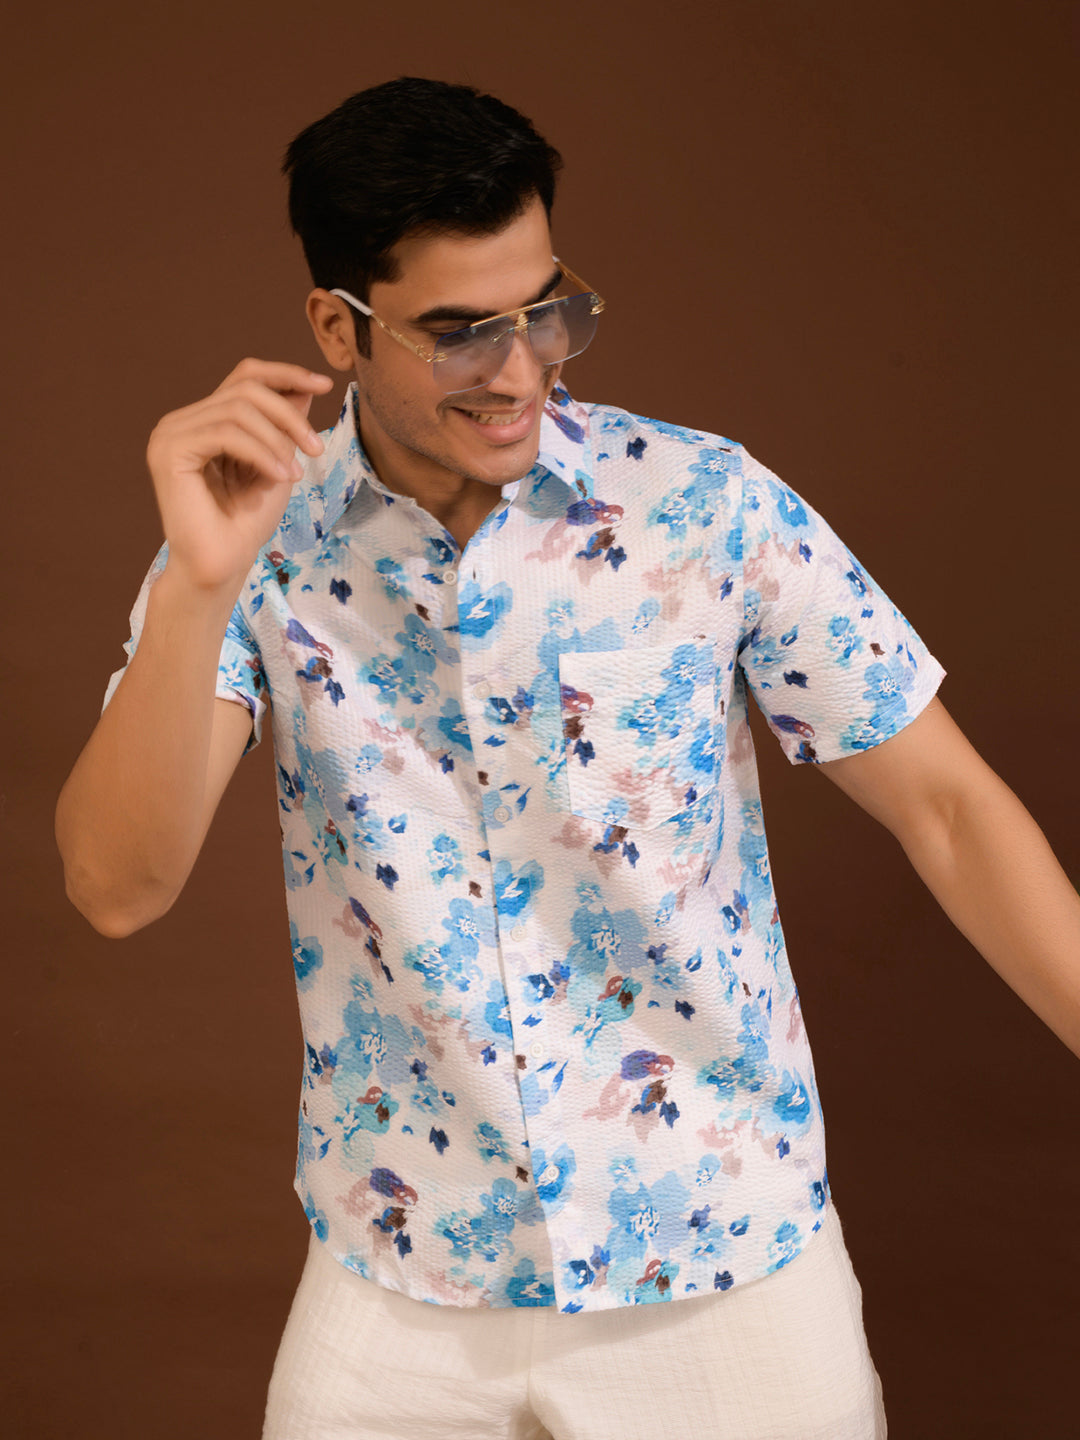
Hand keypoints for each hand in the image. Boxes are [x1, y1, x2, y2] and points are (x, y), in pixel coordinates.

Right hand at [146, 358, 333, 592]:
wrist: (220, 567)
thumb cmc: (245, 524)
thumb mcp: (276, 465)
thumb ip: (283, 427)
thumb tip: (303, 389)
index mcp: (204, 421)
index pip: (244, 377)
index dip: (285, 373)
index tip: (324, 385)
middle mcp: (183, 422)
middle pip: (246, 389)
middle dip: (289, 415)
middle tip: (317, 448)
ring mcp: (171, 434)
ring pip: (238, 409)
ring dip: (278, 439)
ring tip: (295, 473)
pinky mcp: (169, 451)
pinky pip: (225, 432)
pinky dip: (260, 452)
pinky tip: (279, 475)